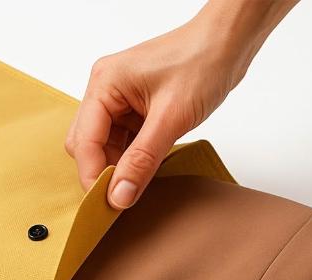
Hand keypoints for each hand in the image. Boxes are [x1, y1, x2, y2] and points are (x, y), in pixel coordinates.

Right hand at [66, 1, 298, 208]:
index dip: (93, 177)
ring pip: (104, 147)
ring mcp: (119, 100)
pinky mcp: (134, 109)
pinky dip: (131, 160)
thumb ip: (142, 161)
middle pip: (86, 146)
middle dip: (102, 172)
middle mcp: (105, 91)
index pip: (84, 142)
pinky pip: (123, 143)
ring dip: (118, 168)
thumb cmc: (202, 63)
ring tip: (138, 185)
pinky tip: (145, 170)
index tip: (108, 205)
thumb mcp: (171, 119)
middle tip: (122, 198)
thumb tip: (119, 196)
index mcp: (104, 85)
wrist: (228, 43)